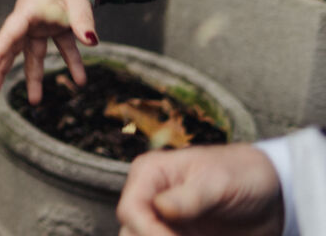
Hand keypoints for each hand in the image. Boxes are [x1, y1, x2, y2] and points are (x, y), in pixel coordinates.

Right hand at [0, 0, 96, 102]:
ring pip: (31, 56)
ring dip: (32, 78)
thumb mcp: (76, 2)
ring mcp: (38, 29)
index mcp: (27, 12)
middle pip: (11, 49)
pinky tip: (81, 80)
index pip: (9, 34)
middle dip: (0, 70)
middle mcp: (27, 23)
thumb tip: (91, 42)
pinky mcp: (51, 33)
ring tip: (34, 102)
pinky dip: (72, 65)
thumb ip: (82, 21)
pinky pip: (60, 51)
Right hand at [116, 143, 283, 235]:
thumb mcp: (219, 182)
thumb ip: (190, 196)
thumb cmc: (243, 174)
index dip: (148, 232)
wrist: (272, 193)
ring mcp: (162, 221)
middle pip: (131, 231)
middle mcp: (149, 198)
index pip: (131, 209)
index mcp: (150, 174)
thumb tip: (160, 207)